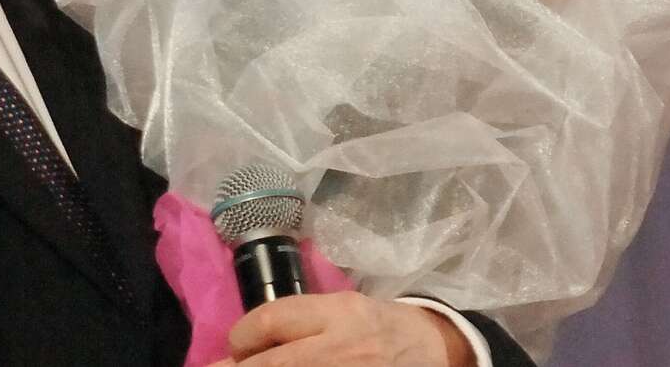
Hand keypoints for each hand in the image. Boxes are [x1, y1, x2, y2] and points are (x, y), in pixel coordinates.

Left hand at [207, 293, 473, 366]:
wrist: (433, 351)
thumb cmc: (380, 327)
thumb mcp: (342, 308)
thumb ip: (298, 322)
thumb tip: (242, 347)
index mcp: (339, 311)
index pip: (271, 319)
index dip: (242, 337)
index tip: (236, 347)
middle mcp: (344, 346)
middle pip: (272, 364)